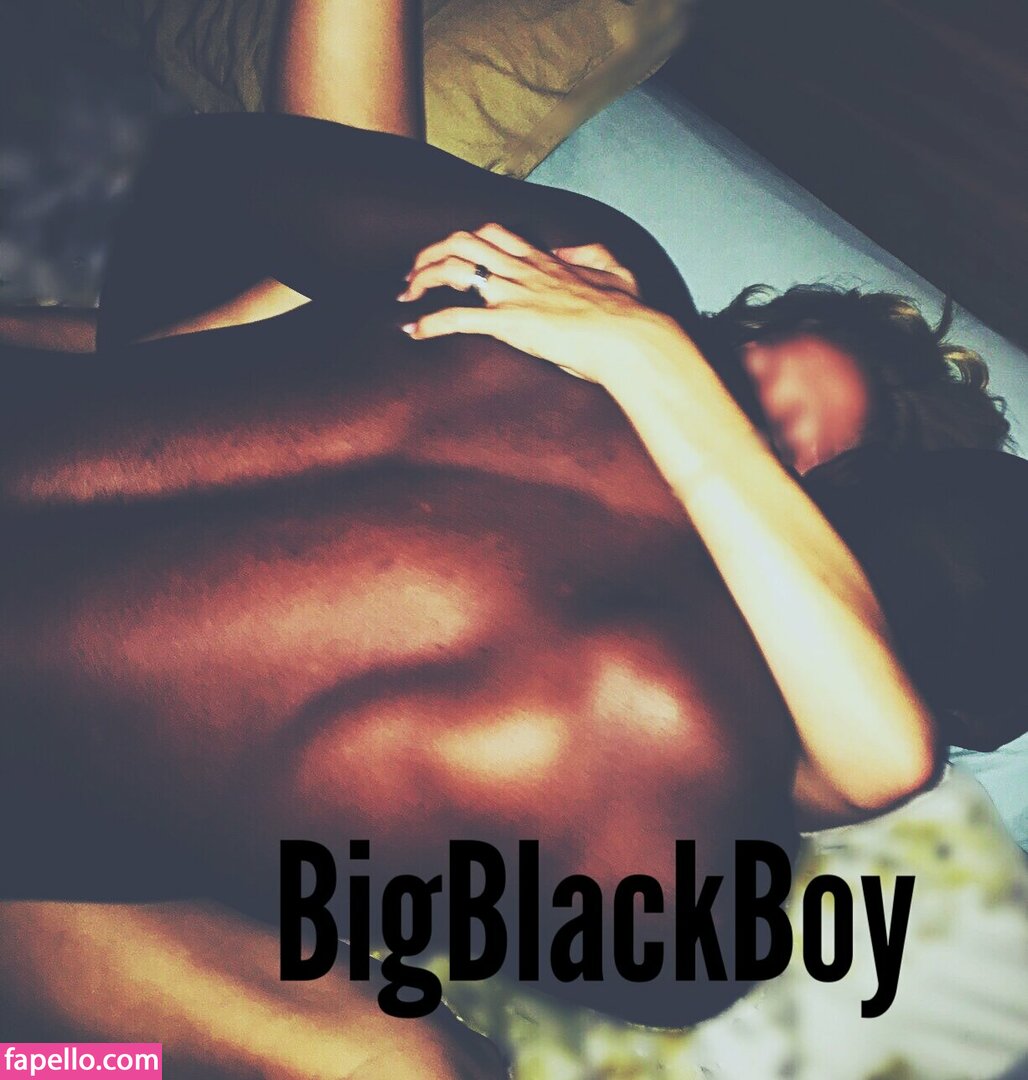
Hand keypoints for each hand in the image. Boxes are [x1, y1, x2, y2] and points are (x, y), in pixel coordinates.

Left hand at [397, 223, 670, 384]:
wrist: (631, 338)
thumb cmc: (629, 314)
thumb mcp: (619, 272)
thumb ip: (592, 255)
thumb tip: (566, 251)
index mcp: (545, 262)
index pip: (494, 235)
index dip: (465, 242)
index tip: (450, 258)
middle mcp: (523, 271)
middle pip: (463, 242)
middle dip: (430, 254)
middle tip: (414, 276)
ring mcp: (514, 294)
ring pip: (453, 268)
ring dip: (422, 280)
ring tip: (406, 297)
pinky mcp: (510, 323)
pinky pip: (458, 318)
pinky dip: (429, 323)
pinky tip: (413, 331)